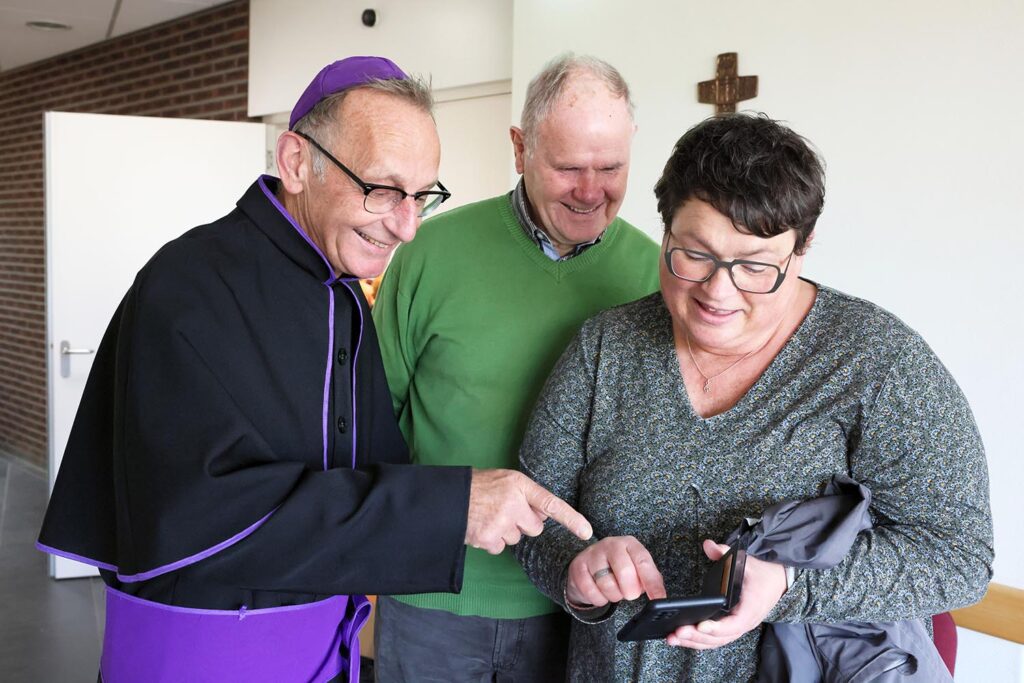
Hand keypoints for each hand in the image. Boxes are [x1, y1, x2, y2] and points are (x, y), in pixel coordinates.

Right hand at [465, 469, 592, 554]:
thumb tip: (545, 514)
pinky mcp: (490, 538)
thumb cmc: (480, 487)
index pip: (551, 504)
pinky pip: (501, 547)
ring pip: (517, 538)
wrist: (449, 496)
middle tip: (504, 512)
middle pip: (535, 528)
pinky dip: (492, 541)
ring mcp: (502, 522)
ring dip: (506, 532)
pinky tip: (482, 527)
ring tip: (489, 517)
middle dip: (523, 524)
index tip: (587, 532)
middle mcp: (514, 503)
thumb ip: (527, 495)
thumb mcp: (507, 481)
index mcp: (520, 485)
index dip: (571, 519)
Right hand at [566, 536, 666, 607]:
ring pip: (607, 585)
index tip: (659, 599)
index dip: (652, 583)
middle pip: (625, 573)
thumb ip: (648, 579)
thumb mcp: (635, 568)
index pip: (644, 562)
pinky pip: (592, 592)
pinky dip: (599, 599)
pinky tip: (600, 592)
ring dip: (613, 596)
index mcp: (629, 544)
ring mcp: (593, 554)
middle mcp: (611, 544)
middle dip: (630, 591)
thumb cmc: (616, 568)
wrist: (587, 566)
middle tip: (629, 594)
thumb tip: (660, 596)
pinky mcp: (578, 567)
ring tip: (614, 590)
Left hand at [667, 540, 785, 648]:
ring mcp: (738, 628)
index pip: (734, 623)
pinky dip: (699, 641)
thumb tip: (708, 545)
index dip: (717, 627)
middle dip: (697, 637)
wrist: (777, 582)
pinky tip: (682, 639)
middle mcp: (744, 623)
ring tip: (672, 638)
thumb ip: (725, 553)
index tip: (701, 625)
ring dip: (694, 642)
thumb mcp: (745, 561)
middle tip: (677, 632)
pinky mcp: (731, 628)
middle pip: (720, 637)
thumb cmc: (761, 574)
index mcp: (750, 609)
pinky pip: (715, 640)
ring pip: (715, 642)